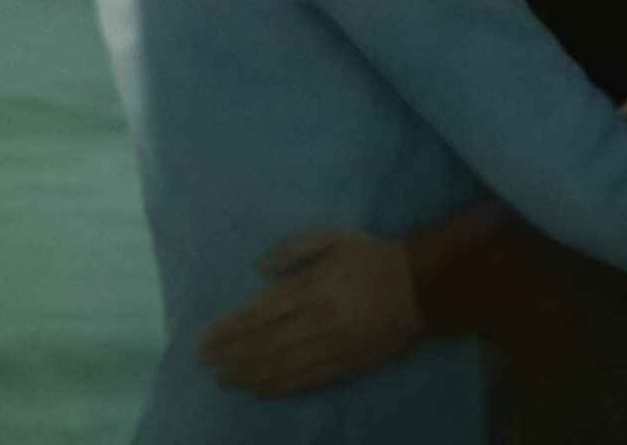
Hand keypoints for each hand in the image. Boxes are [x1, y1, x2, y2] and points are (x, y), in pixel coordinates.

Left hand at [196, 229, 423, 396]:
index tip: (205, 340)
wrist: (421, 287)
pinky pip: (306, 381)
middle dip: (230, 355)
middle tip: (205, 362)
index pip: (257, 315)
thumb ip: (293, 249)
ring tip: (224, 380)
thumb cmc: (371, 257)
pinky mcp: (346, 366)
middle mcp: (316, 322)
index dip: (228, 330)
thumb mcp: (332, 237)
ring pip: (280, 367)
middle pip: (263, 345)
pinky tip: (259, 389)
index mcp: (310, 289)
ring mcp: (332, 348)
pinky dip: (279, 388)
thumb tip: (259, 270)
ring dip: (247, 375)